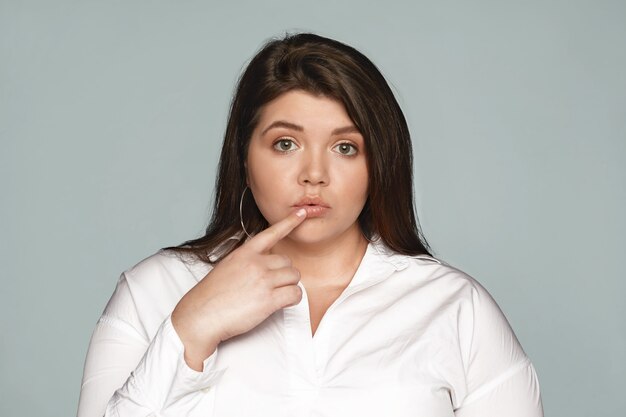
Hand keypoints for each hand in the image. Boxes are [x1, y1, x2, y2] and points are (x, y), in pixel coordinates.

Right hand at [171, 208, 306, 370]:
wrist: (201, 315)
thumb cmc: (211, 295)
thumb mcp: (226, 267)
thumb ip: (245, 260)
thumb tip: (262, 262)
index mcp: (244, 253)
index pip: (271, 234)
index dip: (289, 222)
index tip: (302, 213)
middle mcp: (255, 263)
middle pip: (287, 262)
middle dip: (283, 275)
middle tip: (269, 287)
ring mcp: (263, 280)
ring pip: (294, 277)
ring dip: (288, 287)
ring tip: (272, 296)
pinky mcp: (269, 299)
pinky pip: (295, 294)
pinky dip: (292, 299)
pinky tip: (280, 303)